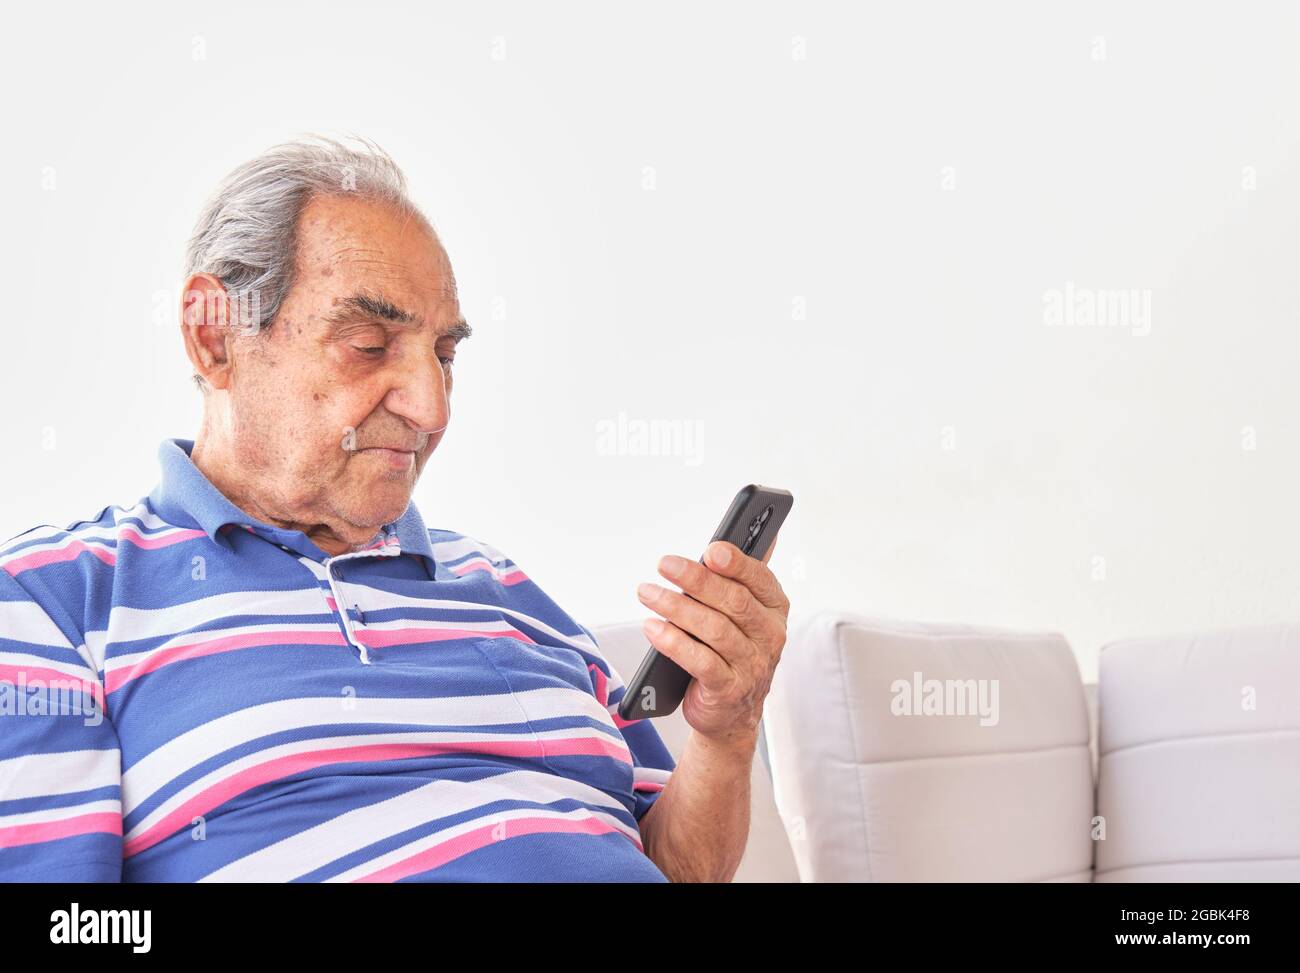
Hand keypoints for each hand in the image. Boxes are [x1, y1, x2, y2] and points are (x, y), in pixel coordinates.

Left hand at [635, 536, 789, 748]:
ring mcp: (752, 665)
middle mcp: (770, 636)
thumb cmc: (732, 650)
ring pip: (714, 629)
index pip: (760, 579)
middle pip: (733, 601)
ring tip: (647, 592)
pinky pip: (700, 662)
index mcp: (774, 608)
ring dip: (676, 607)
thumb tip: (768, 532)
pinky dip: (673, 642)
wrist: (732, 713)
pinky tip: (652, 627)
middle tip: (663, 563)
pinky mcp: (729, 689)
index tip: (711, 549)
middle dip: (696, 579)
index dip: (737, 563)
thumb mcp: (744, 614)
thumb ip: (746, 577)